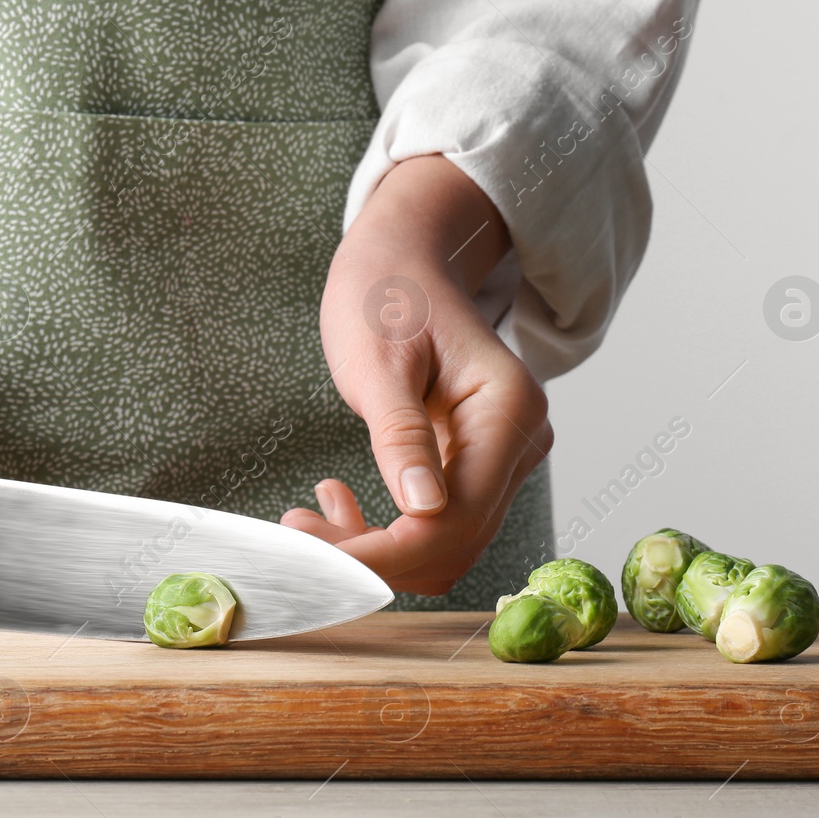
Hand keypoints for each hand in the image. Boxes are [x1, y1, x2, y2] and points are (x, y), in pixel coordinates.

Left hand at [283, 156, 552, 594]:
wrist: (404, 261)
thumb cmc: (388, 295)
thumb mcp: (379, 361)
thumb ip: (401, 435)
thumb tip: (422, 509)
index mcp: (508, 411)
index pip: (455, 519)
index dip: (386, 553)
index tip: (313, 551)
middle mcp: (522, 442)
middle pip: (454, 543)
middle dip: (374, 556)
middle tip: (296, 531)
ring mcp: (506, 458)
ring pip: (446, 545)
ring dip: (376, 550)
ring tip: (309, 517)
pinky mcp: (479, 466)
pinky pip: (439, 525)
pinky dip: (387, 532)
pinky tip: (339, 506)